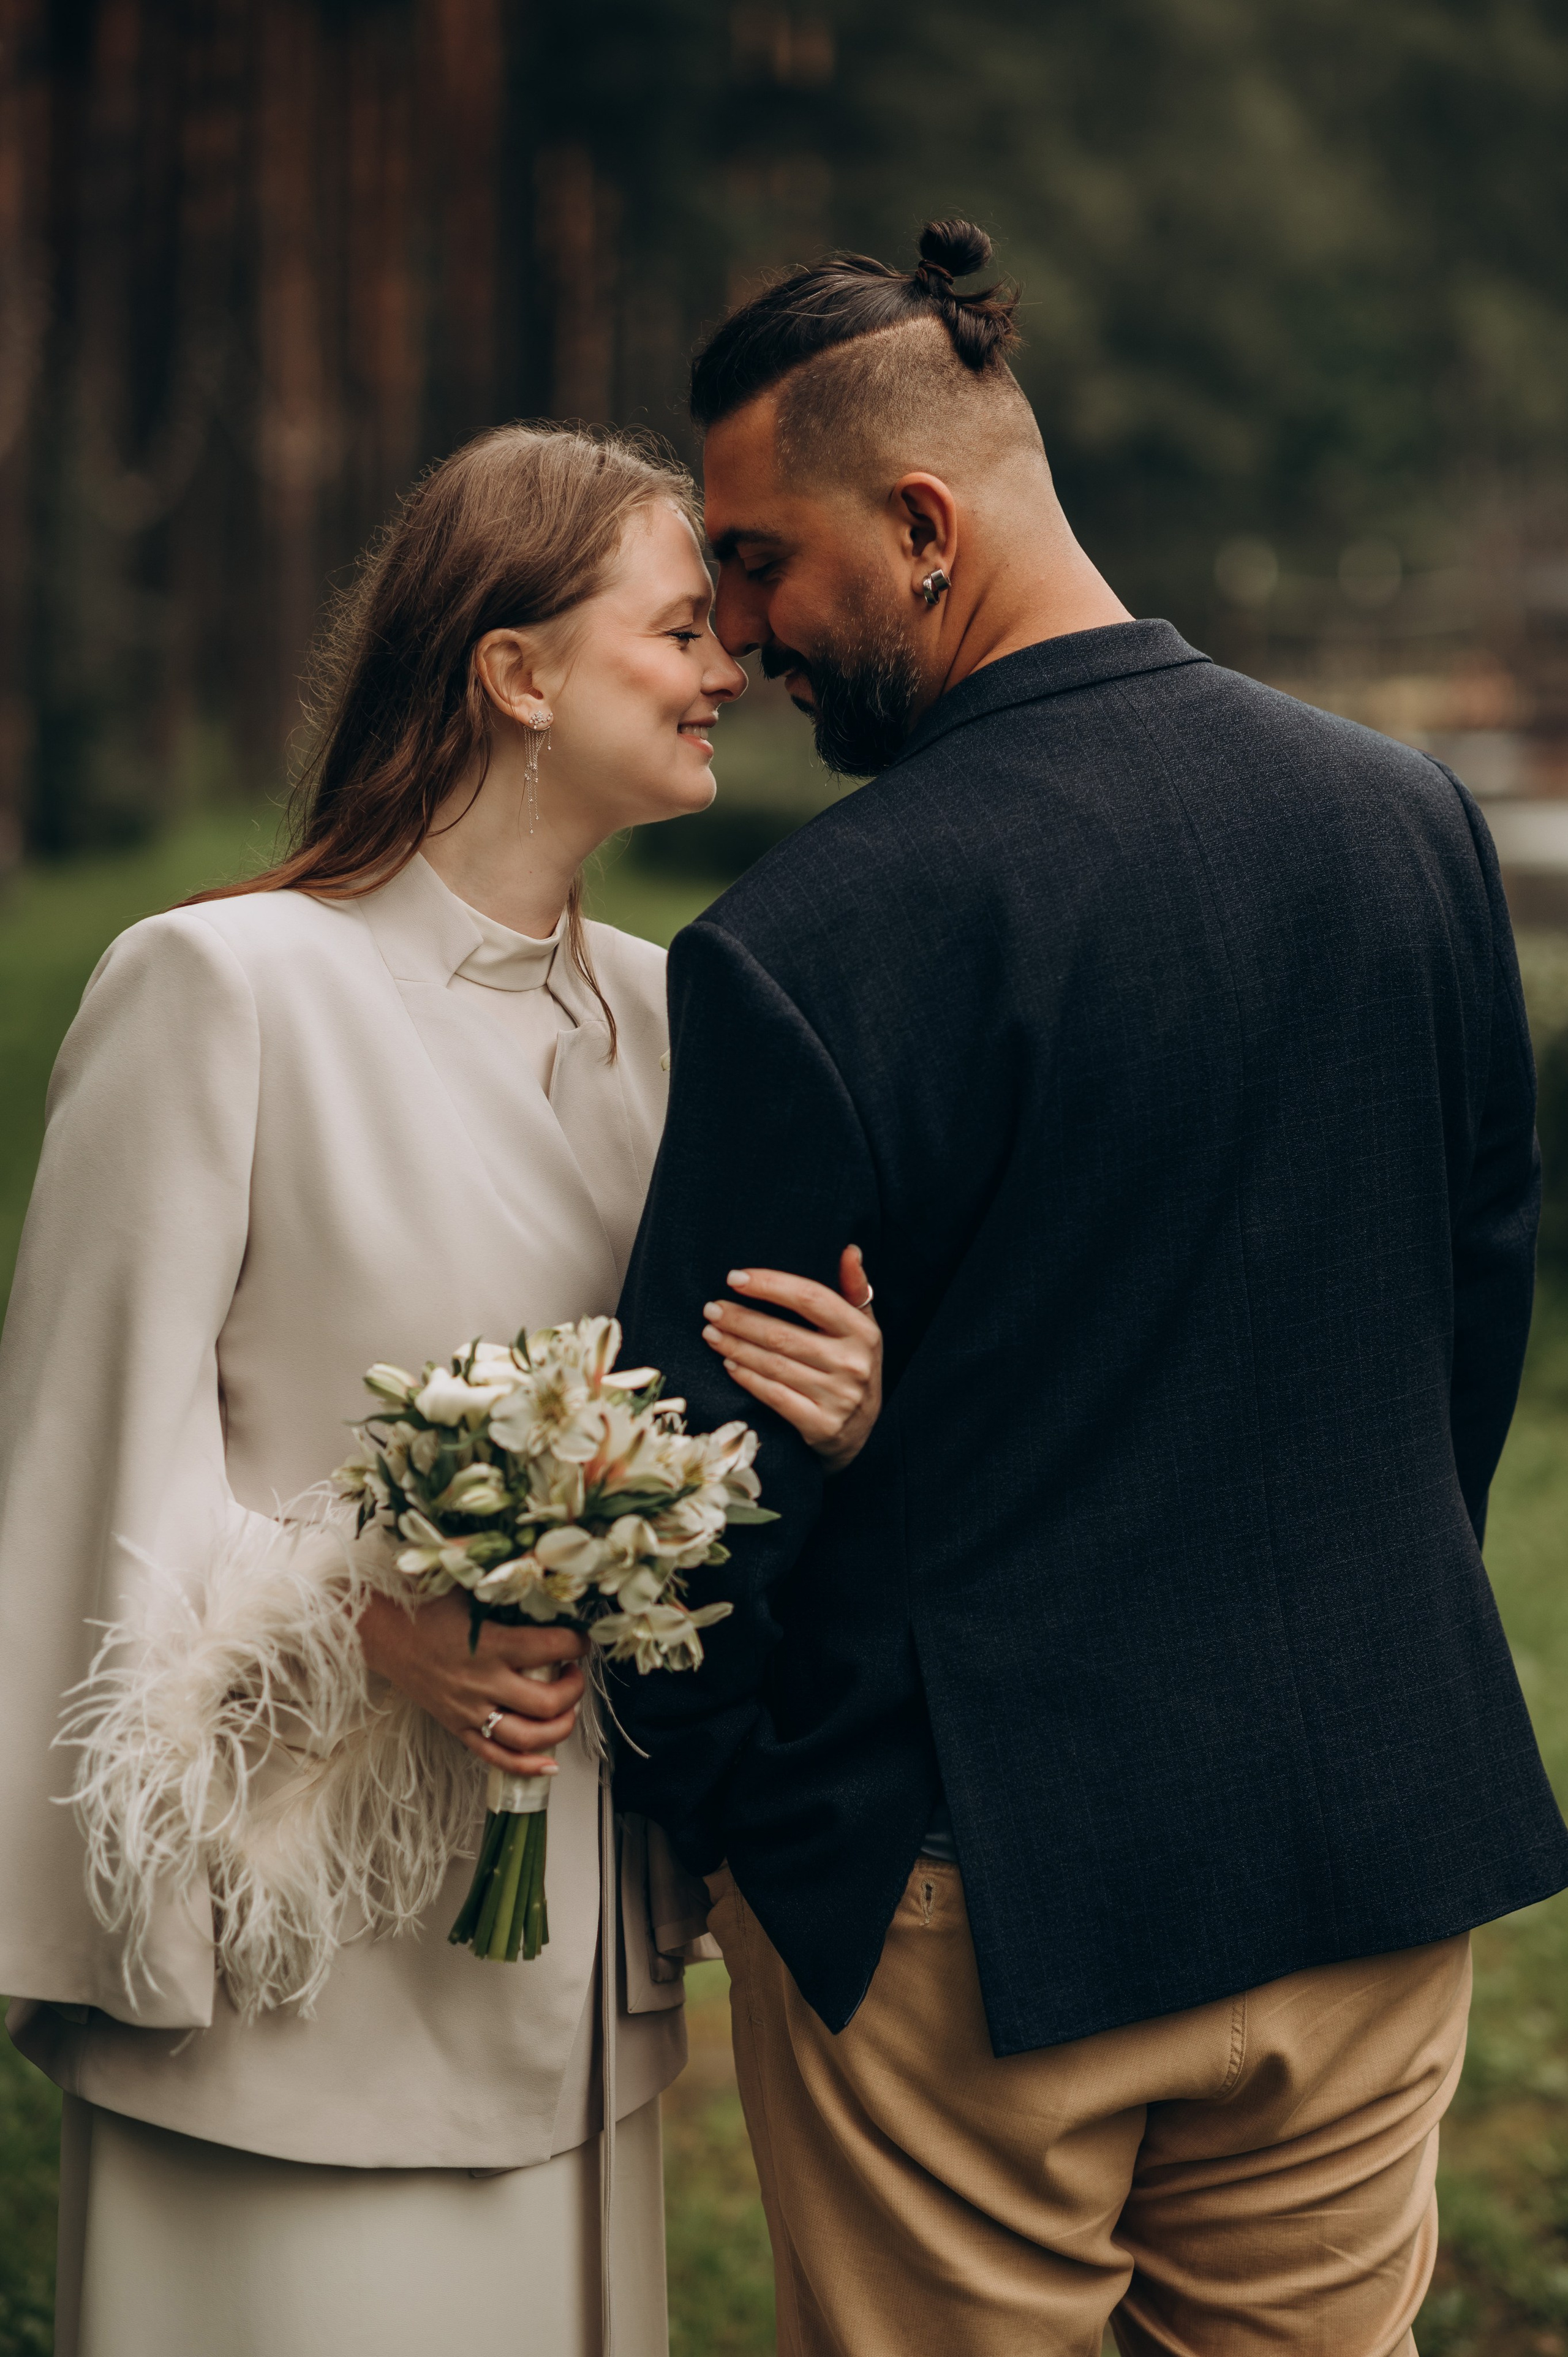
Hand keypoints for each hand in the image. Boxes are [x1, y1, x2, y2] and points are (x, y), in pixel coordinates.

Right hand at [358, 1590, 587, 1774]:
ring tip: (566, 1708)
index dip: (577, 1644)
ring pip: (528, 1737)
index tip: (582, 1640)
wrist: (384, 1634)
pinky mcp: (458, 1728)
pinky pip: (497, 1757)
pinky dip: (527, 1766)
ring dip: (560, 1727)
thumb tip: (551, 1587)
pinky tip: (550, 1764)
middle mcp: (483, 1682)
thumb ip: (509, 1593)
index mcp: (490, 1643)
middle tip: (574, 1672)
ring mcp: (470, 1710)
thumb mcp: (470, 1590)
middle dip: (574, 1689)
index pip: (552, 1648)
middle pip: (547, 1702)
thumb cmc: (428, 1608)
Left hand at [702, 1243, 882, 1474]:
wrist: (862, 1432)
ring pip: (773, 1365)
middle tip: (711, 1308)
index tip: (735, 1278)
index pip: (811, 1298)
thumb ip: (854, 1289)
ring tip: (711, 1332)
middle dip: (740, 1319)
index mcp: (863, 1332)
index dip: (770, 1285)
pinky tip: (728, 1364)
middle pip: (783, 1334)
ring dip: (735, 1346)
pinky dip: (747, 1378)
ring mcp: (837, 1397)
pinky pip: (773, 1396)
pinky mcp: (820, 1425)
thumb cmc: (853, 1365)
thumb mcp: (862, 1328)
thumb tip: (850, 1250)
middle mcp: (852, 1363)